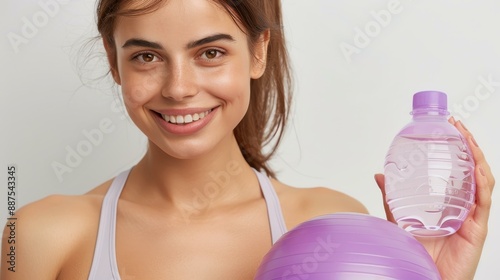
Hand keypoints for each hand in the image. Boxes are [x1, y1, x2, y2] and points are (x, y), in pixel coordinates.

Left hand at [375, 117, 494, 279]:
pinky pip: (483, 202)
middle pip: (471, 169)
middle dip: (467, 144)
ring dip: (476, 156)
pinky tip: (477, 167)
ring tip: (467, 137)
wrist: (425, 278)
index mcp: (448, 202)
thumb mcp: (401, 218)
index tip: (447, 127)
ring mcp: (471, 216)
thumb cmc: (417, 253)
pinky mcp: (476, 229)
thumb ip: (391, 198)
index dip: (455, 147)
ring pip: (481, 180)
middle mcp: (463, 206)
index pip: (456, 169)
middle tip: (456, 125)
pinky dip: (482, 183)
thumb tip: (379, 174)